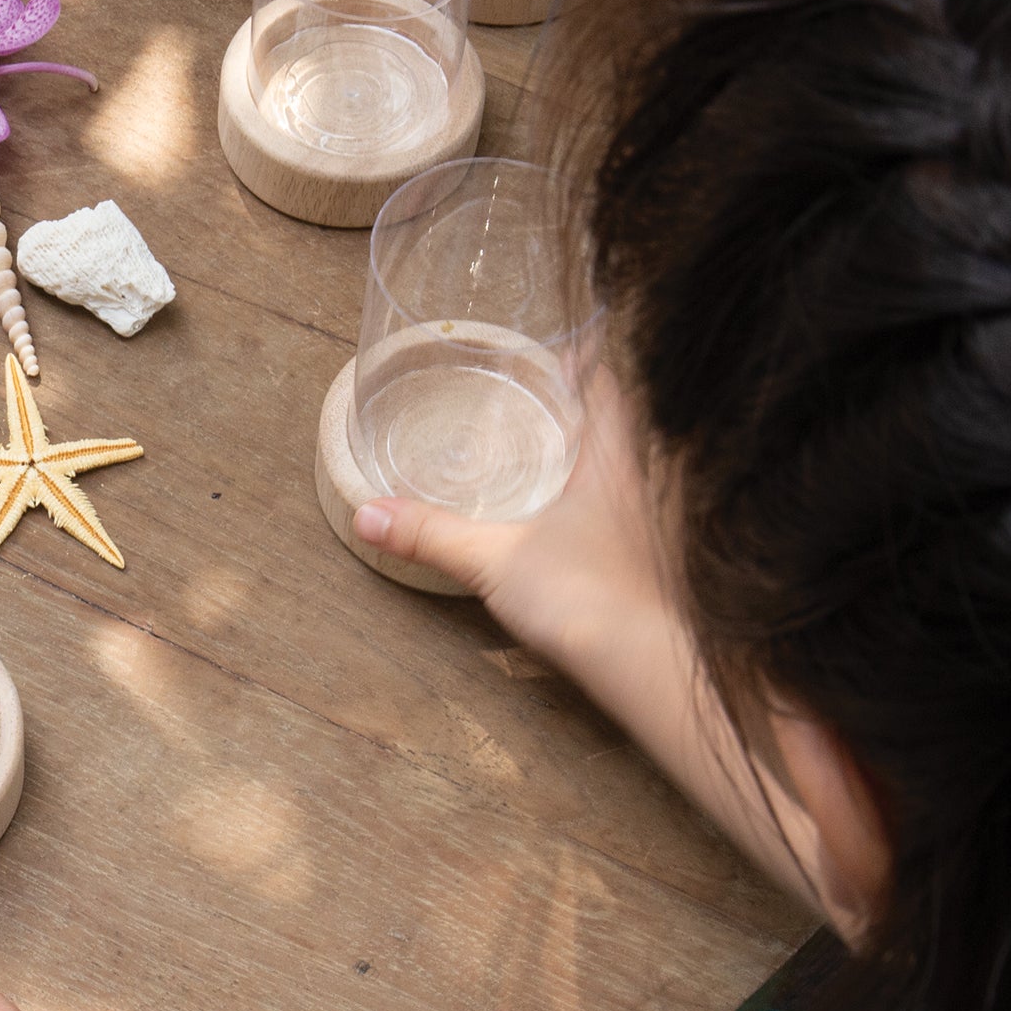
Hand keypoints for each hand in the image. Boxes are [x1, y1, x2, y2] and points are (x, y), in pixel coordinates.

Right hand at [354, 368, 661, 678]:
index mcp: (609, 458)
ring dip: (578, 450)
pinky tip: (553, 514)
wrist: (642, 663)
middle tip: (526, 392)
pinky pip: (611, 508)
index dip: (582, 359)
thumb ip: (431, 534)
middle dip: (571, 402)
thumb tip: (368, 513)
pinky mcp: (637, 557)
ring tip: (532, 445)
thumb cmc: (585, 598)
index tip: (551, 347)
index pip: (605, 383)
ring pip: (611, 465)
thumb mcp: (494, 559)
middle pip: (609, 420)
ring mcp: (641, 520)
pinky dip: (583, 498)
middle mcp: (634, 480)